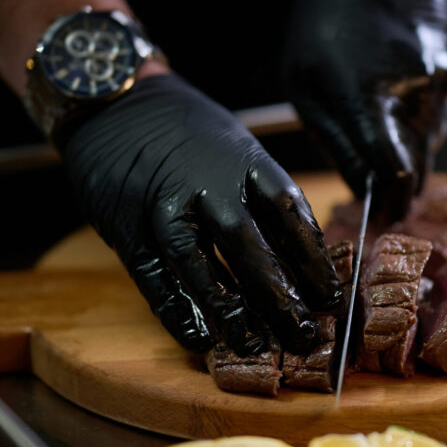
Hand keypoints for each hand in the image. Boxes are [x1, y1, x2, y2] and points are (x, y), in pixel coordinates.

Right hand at [60, 73, 342, 354]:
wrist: (115, 102)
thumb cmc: (191, 135)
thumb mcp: (239, 149)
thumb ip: (266, 199)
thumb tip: (305, 261)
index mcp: (244, 162)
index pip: (288, 212)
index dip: (313, 259)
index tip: (331, 297)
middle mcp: (205, 184)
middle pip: (247, 244)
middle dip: (278, 295)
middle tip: (303, 335)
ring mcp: (161, 206)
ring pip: (196, 262)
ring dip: (227, 307)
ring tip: (253, 344)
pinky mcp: (125, 227)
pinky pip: (153, 275)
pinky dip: (175, 309)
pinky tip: (198, 338)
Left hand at [283, 0, 446, 219]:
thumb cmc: (331, 17)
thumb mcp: (306, 80)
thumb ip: (336, 141)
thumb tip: (362, 190)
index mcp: (370, 99)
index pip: (397, 179)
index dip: (391, 207)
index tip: (382, 221)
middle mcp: (417, 95)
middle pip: (419, 168)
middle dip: (400, 178)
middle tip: (378, 174)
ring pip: (433, 140)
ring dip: (411, 139)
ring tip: (383, 101)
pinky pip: (445, 110)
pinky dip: (426, 107)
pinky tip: (404, 76)